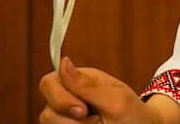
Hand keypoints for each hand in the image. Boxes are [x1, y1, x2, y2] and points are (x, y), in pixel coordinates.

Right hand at [40, 57, 179, 123]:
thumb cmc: (134, 115)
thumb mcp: (115, 100)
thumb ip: (87, 84)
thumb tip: (63, 62)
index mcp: (81, 81)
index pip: (49, 82)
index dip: (59, 98)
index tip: (82, 109)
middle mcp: (69, 99)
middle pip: (46, 112)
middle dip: (69, 121)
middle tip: (96, 121)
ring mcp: (66, 119)